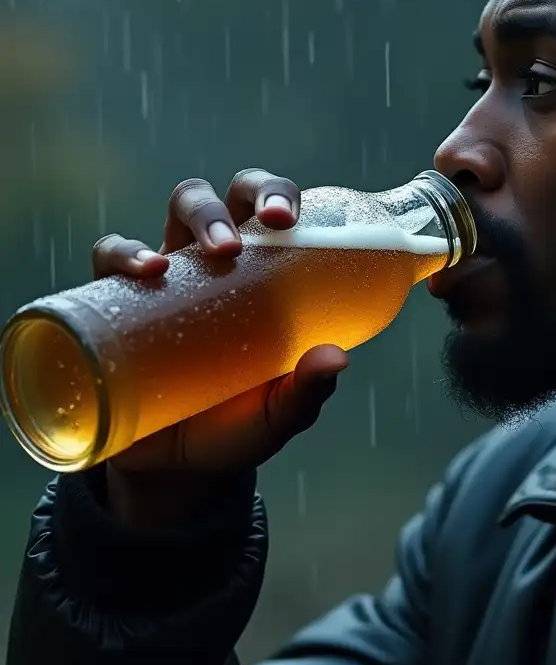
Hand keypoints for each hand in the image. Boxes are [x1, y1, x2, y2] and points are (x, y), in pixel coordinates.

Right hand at [91, 169, 348, 524]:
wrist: (172, 470)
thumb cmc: (235, 428)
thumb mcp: (276, 415)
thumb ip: (305, 392)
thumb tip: (335, 360)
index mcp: (261, 273)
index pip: (271, 210)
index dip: (279, 194)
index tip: (289, 219)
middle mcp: (214, 262)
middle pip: (231, 195)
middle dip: (243, 196)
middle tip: (259, 231)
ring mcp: (168, 276)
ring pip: (180, 207)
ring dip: (198, 213)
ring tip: (215, 251)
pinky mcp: (118, 300)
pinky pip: (110, 254)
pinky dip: (124, 252)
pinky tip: (146, 272)